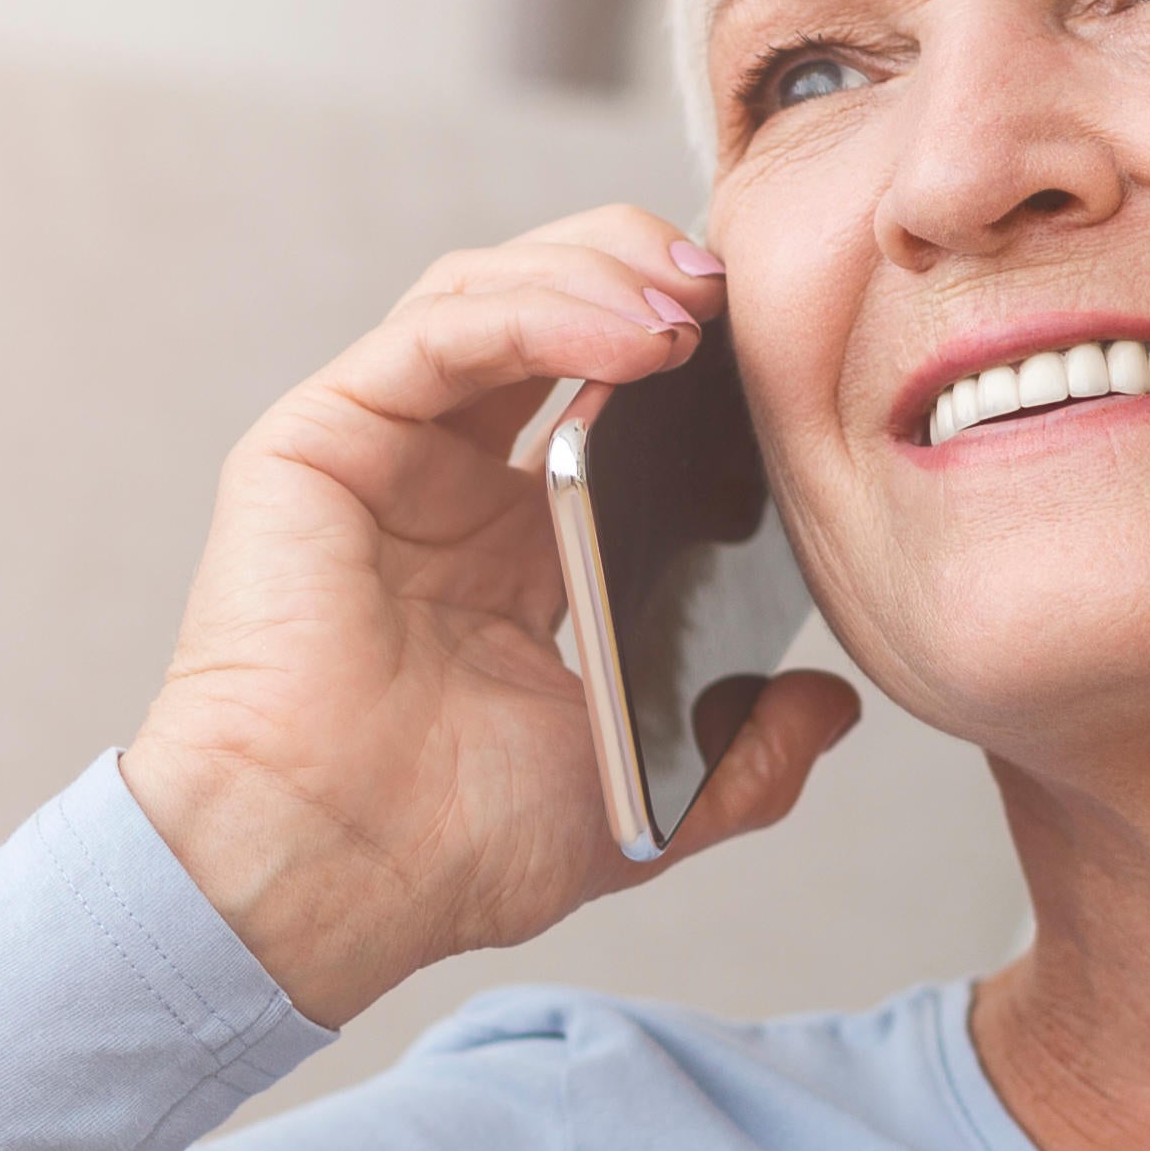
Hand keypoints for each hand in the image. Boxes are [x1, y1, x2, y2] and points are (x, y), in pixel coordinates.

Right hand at [121, 209, 862, 1026]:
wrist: (326, 880)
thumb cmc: (444, 850)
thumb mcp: (638, 797)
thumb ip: (740, 757)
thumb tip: (831, 708)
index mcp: (515, 548)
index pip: (603, 391)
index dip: (689, 351)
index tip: (776, 350)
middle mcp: (444, 485)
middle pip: (546, 309)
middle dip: (646, 273)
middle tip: (736, 290)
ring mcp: (378, 456)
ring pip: (489, 291)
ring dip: (599, 269)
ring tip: (692, 301)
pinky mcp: (318, 443)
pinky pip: (437, 330)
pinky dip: (536, 308)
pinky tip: (626, 334)